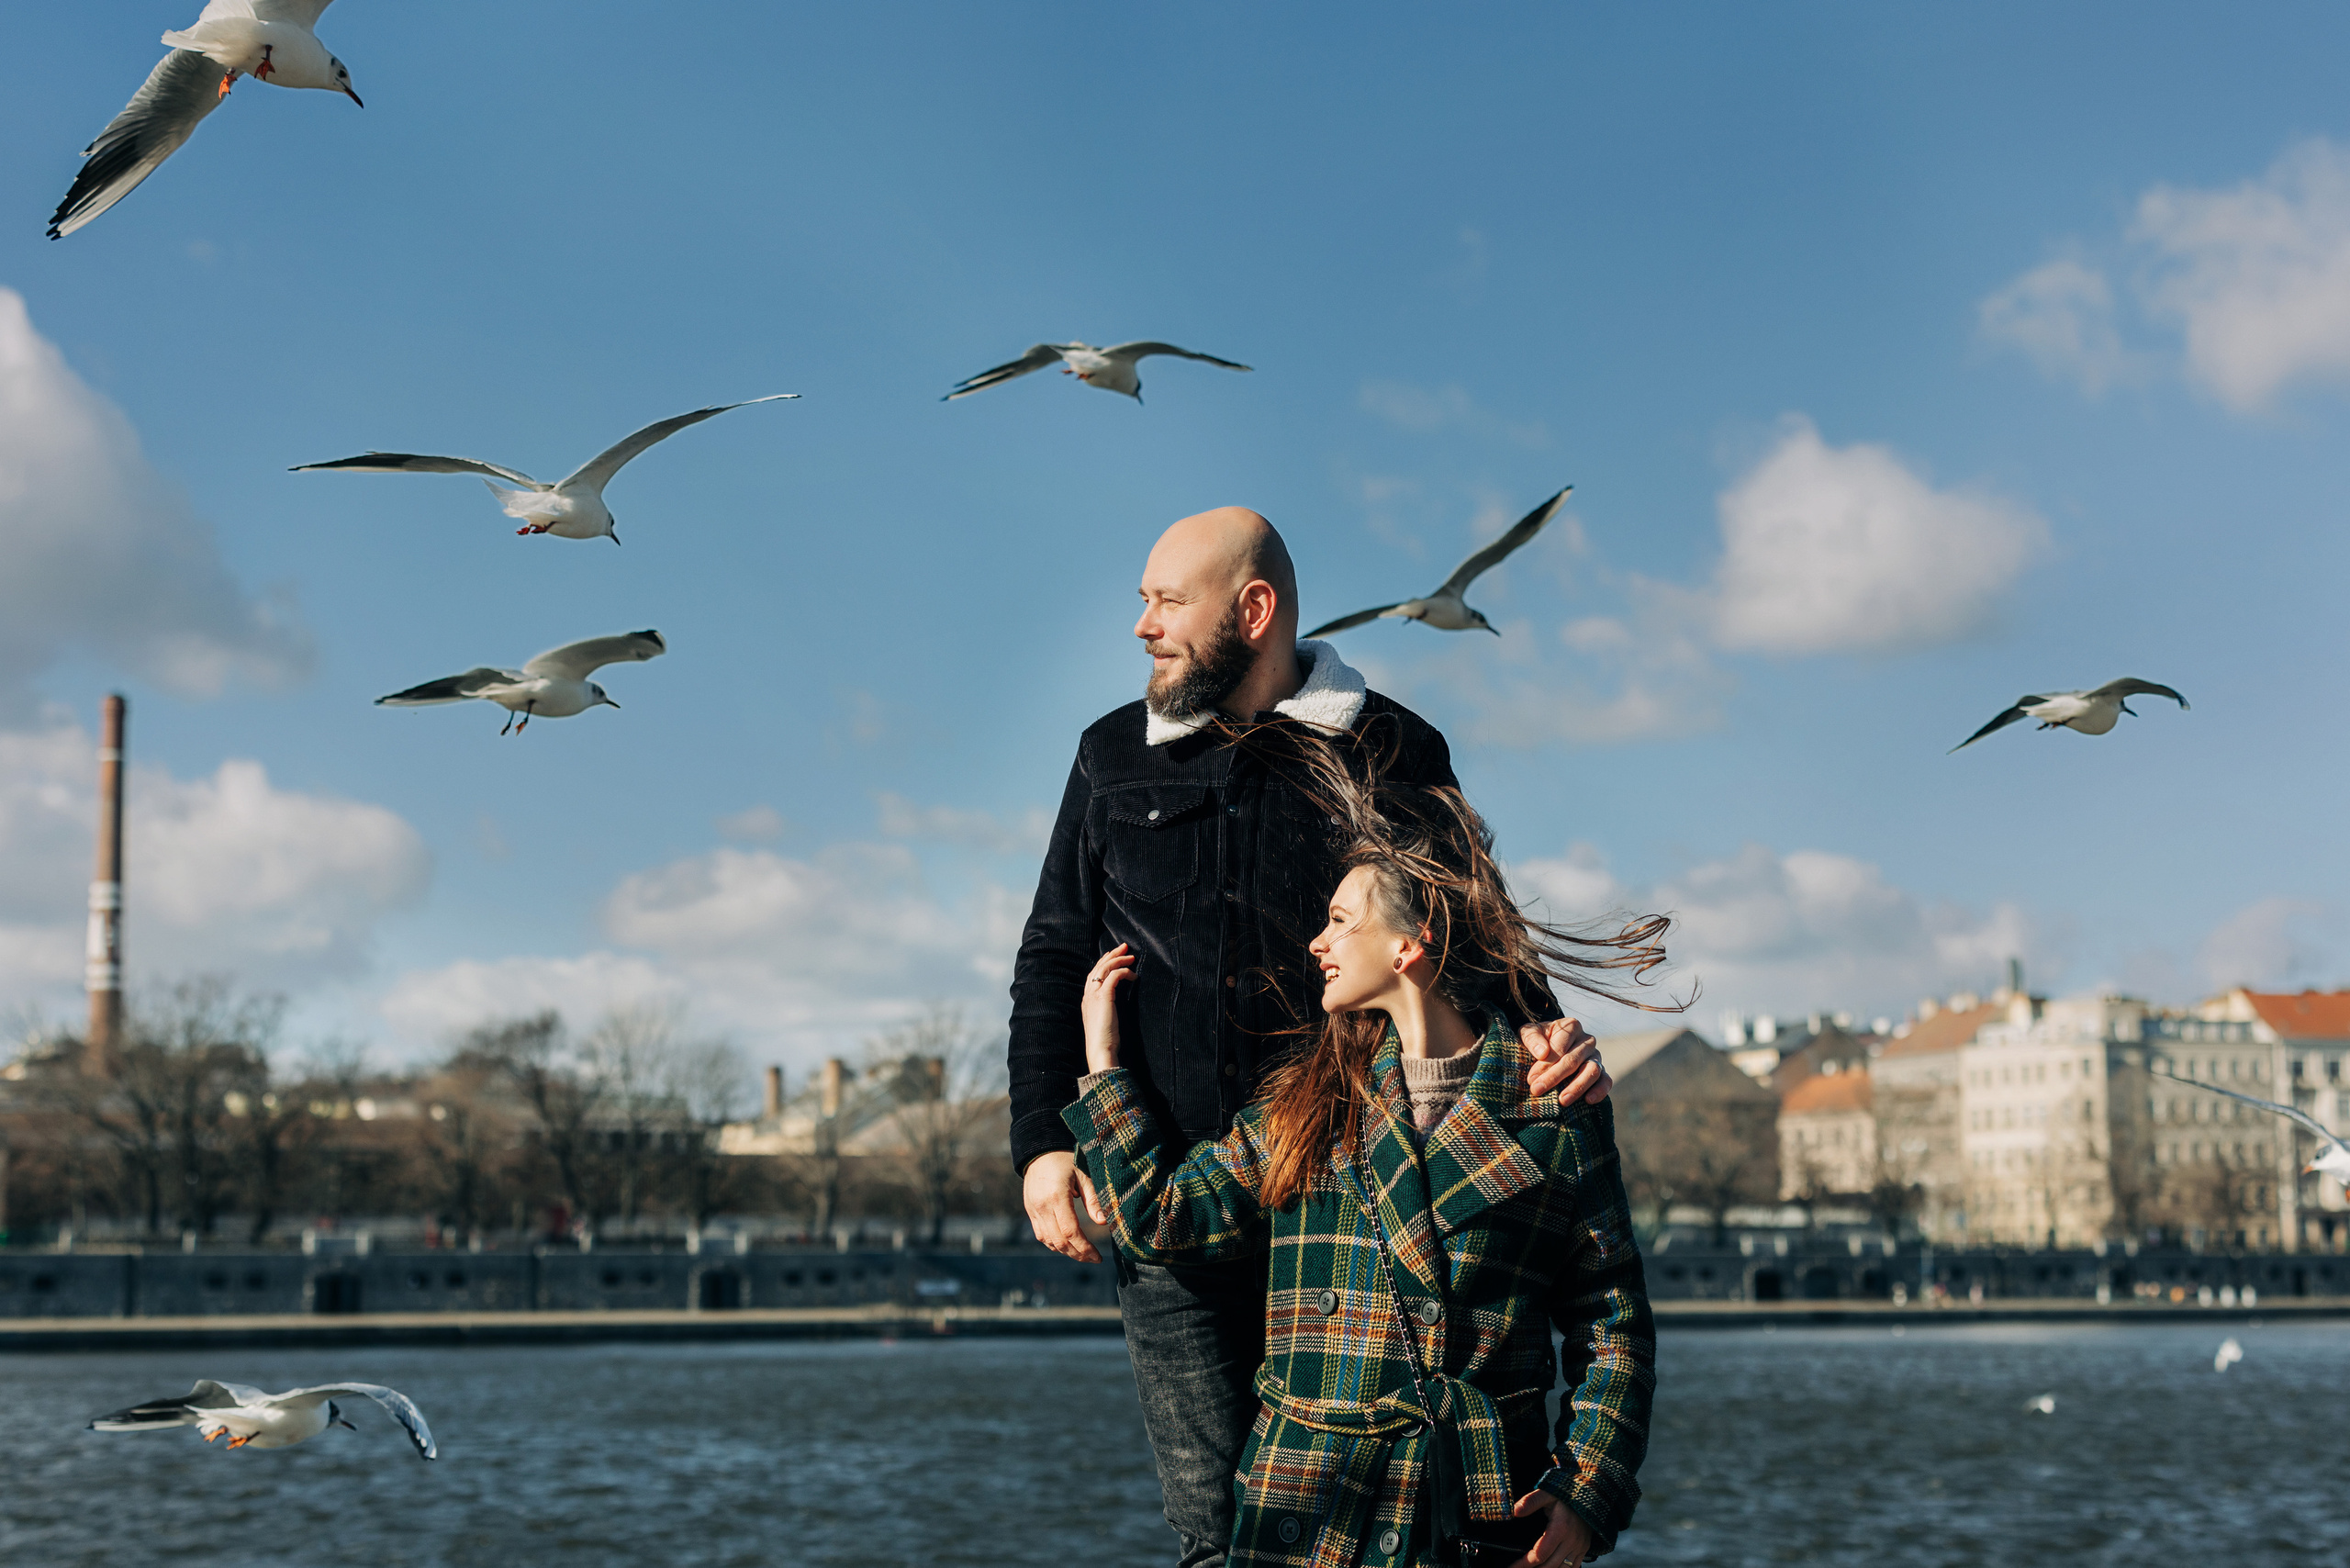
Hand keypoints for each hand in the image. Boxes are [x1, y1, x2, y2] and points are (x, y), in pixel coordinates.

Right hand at [1022, 1150, 1108, 1262]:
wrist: (1039, 1150)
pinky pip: (1041, 1235)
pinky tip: (1067, 1245)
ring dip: (1066, 1252)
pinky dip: (1054, 1244)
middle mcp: (1042, 1206)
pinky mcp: (1030, 1211)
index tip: (1097, 1256)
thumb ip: (1092, 1198)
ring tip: (1083, 1254)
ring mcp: (1033, 1210)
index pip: (1070, 1231)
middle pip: (1059, 1241)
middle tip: (1094, 1259)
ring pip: (1048, 1241)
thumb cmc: (1065, 1159)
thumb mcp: (1083, 1174)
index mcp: (1056, 1196)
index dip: (1084, 1248)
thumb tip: (1103, 1222)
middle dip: (1077, 1254)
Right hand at [1082, 943, 1137, 1074]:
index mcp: (1087, 1000)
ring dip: (1119, 959)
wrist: (1099, 1049)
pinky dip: (1124, 972)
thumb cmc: (1104, 1040)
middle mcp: (1088, 994)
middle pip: (1098, 967)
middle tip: (1124, 947)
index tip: (1113, 956)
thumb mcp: (1104, 1020)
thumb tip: (1114, 1004)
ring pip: (1105, 968)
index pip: (1093, 975)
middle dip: (1111, 955)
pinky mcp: (1104, 996)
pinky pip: (1114, 976)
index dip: (1103, 963)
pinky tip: (1133, 975)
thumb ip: (1106, 1009)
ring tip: (1131, 956)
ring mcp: (1094, 994)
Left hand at [1507, 1489, 1591, 1567]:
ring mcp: (1579, 1547)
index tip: (1512, 1566)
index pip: (1540, 1554)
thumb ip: (1530, 1502)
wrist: (1589, 1495)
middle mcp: (1571, 1541)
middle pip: (1550, 1566)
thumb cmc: (1564, 1494)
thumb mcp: (1546, 1493)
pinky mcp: (1584, 1549)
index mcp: (1560, 1529)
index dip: (1524, 1563)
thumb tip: (1514, 1511)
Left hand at [1523, 1017, 1610, 1105]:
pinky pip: (1606, 1081)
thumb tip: (1542, 1052)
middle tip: (1537, 1090)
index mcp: (1572, 1026)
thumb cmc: (1538, 1040)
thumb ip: (1532, 1038)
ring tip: (1562, 1100)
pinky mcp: (1602, 1072)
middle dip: (1554, 1077)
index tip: (1531, 1079)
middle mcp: (1587, 1040)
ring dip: (1577, 1087)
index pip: (1560, 1046)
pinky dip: (1600, 1091)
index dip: (1545, 1063)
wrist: (1549, 1047)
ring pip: (1592, 1071)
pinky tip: (1588, 1100)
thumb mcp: (1529, 1033)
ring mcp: (1596, 1056)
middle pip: (1573, 1060)